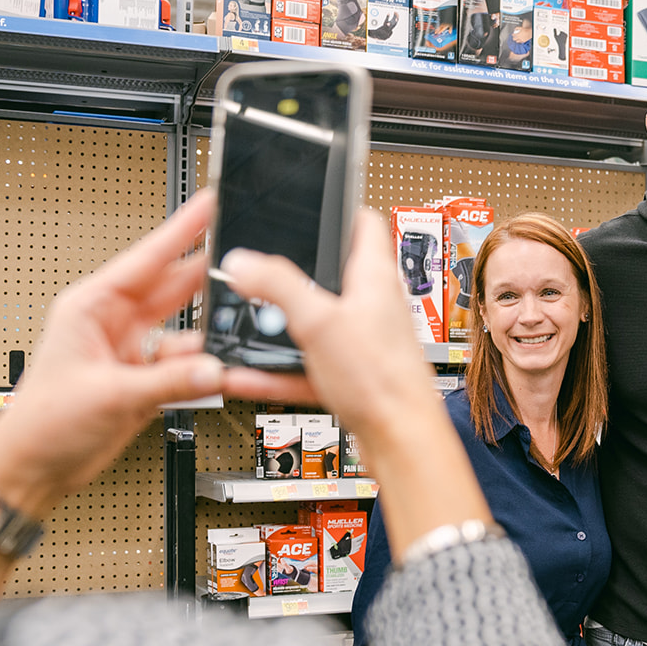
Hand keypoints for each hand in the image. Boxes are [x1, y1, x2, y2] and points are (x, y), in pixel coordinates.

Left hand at [0, 189, 224, 516]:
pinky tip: (227, 370)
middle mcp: (115, 323)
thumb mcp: (109, 395)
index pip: (147, 258)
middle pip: (174, 288)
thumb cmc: (42, 422)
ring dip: (211, 334)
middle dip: (209, 275)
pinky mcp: (147, 381)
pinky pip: (188, 367)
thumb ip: (168, 381)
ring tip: (244, 326)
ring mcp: (134, 352)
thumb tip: (214, 369)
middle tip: (247, 259)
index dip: (182, 230)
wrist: (33, 468)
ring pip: (187, 330)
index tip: (210, 204)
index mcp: (93, 307)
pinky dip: (207, 370)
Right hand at [217, 210, 491, 559]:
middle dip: (294, 272)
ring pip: (315, 324)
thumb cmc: (383, 380)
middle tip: (259, 269)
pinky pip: (307, 367)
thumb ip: (278, 286)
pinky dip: (277, 370)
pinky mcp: (353, 377)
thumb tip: (244, 260)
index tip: (308, 205)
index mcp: (374, 278)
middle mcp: (372, 306)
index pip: (363, 223)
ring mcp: (363, 343)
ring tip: (246, 322)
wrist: (402, 441)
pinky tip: (245, 376)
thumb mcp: (318, 322)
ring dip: (281, 325)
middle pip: (332, 275)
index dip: (337, 208)